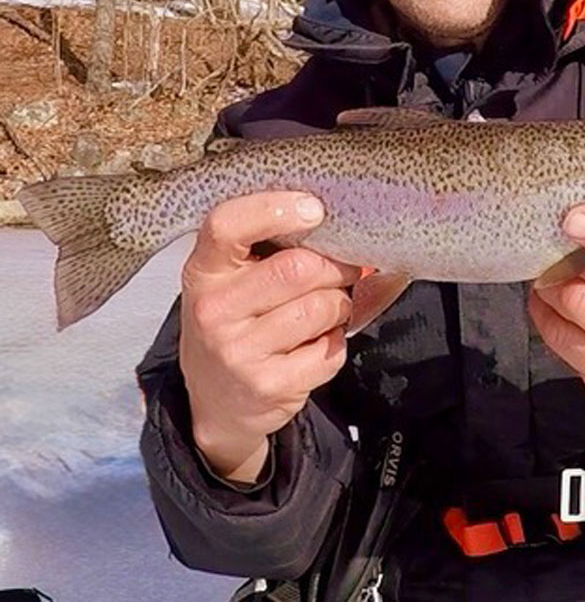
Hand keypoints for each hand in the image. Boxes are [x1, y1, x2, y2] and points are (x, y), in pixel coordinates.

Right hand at [179, 191, 359, 481]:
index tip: (314, 208)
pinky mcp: (268, 386)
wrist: (218, 402)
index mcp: (204, 270)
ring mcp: (238, 352)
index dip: (274, 209)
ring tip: (326, 310)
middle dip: (335, 267)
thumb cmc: (238, 322)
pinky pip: (331, 350)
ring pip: (321, 307)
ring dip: (339, 305)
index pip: (227, 225)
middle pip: (297, 268)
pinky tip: (316, 344)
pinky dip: (336, 342)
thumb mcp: (235, 280)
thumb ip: (274, 248)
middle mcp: (213, 310)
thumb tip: (352, 227)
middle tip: (344, 270)